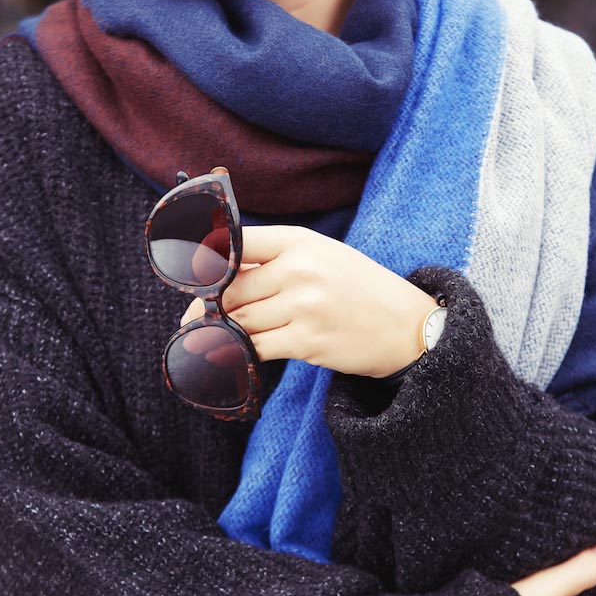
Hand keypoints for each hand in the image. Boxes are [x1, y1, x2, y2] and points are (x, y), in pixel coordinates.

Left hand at [181, 225, 437, 377]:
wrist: (407, 327)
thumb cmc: (360, 289)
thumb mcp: (323, 256)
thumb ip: (275, 260)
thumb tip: (217, 275)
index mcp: (301, 241)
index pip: (236, 245)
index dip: (205, 262)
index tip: (188, 277)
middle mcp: (301, 269)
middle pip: (232, 289)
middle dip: (209, 306)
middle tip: (193, 317)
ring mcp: (304, 306)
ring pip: (240, 320)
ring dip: (223, 331)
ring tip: (211, 336)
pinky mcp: (307, 341)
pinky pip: (254, 347)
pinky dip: (236, 352)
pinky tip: (229, 354)